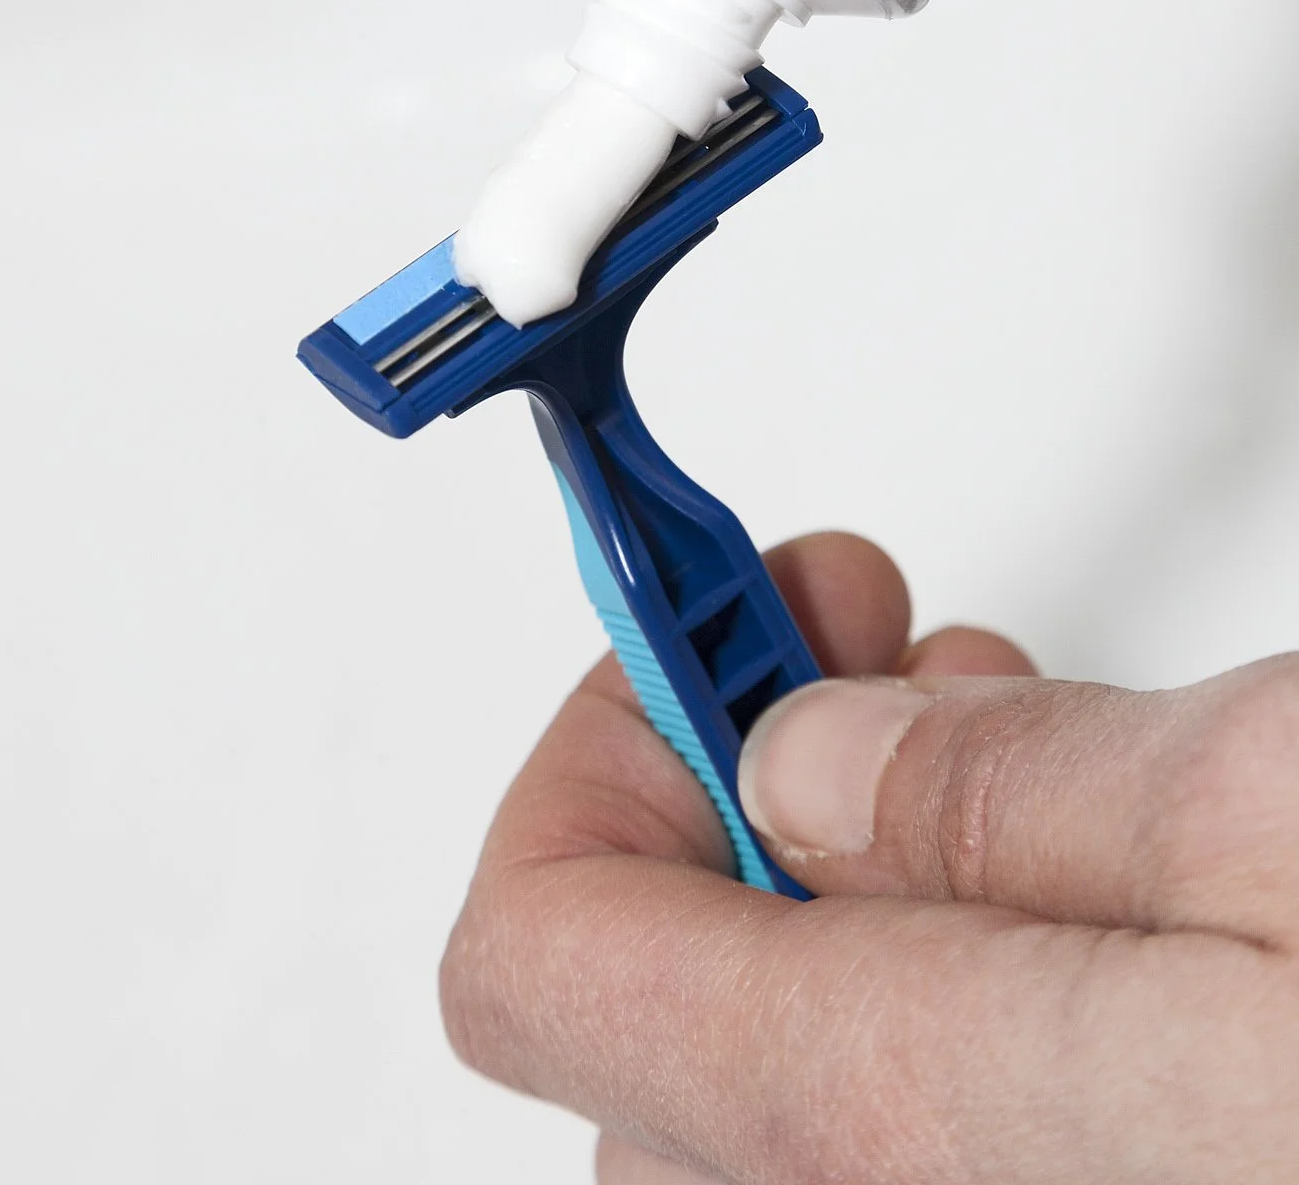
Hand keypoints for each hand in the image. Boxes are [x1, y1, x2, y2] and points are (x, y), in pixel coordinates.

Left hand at [440, 531, 1298, 1182]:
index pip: (541, 950)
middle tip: (841, 670)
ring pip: (777, 1098)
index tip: (700, 630)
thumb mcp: (1296, 816)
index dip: (596, 749)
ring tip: (976, 754)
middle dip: (720, 805)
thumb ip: (1006, 799)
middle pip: (638, 1035)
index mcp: (915, 1132)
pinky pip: (917, 1147)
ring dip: (827, 897)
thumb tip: (802, 771)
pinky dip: (934, 1001)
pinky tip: (1068, 906)